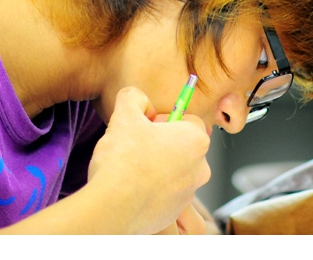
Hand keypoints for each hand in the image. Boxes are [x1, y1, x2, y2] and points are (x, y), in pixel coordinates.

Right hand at [87, 86, 210, 233]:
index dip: (165, 119)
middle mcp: (199, 169)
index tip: (146, 124)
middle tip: (137, 145)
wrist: (113, 206)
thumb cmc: (123, 159)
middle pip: (185, 148)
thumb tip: (138, 99)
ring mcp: (188, 194)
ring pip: (178, 175)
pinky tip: (135, 191)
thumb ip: (133, 97)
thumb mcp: (124, 114)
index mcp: (196, 140)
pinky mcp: (175, 214)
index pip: (188, 120)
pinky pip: (170, 201)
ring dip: (161, 171)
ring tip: (133, 170)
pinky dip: (157, 195)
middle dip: (164, 144)